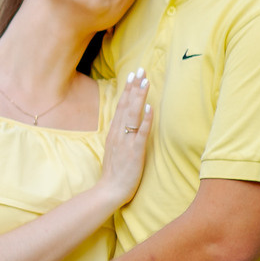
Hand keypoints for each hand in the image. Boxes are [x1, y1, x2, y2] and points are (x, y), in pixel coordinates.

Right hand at [98, 68, 152, 202]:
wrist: (109, 191)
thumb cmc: (114, 173)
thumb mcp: (114, 150)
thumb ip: (120, 136)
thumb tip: (126, 125)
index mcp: (114, 133)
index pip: (121, 106)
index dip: (128, 90)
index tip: (133, 75)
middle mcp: (118, 134)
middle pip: (126, 105)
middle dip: (134, 87)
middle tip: (140, 69)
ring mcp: (126, 142)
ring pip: (132, 115)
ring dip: (139, 97)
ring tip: (145, 81)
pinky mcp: (134, 152)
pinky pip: (140, 133)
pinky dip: (145, 120)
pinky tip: (150, 108)